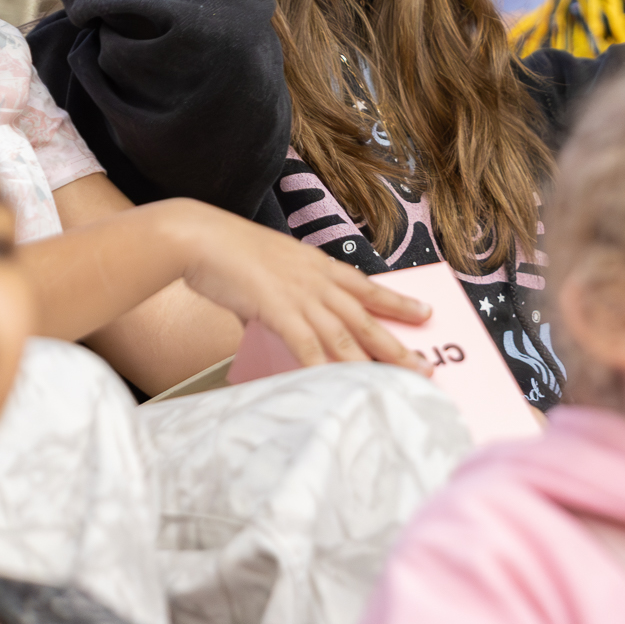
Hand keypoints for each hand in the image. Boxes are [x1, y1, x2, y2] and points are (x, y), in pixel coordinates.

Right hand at [177, 209, 434, 374]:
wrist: (199, 237)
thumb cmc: (226, 252)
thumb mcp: (265, 271)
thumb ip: (272, 299)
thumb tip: (263, 321)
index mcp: (317, 265)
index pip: (367, 287)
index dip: (397, 302)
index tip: (424, 313)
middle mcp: (317, 279)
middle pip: (366, 317)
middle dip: (397, 345)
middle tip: (424, 367)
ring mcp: (299, 294)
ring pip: (345, 335)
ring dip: (372, 363)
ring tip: (395, 383)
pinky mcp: (277, 308)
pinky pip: (306, 344)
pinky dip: (323, 367)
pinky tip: (337, 386)